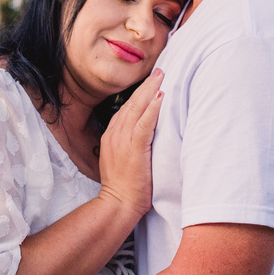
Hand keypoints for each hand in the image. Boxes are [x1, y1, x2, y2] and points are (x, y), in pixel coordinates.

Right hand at [97, 69, 163, 218]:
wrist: (118, 204)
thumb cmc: (124, 187)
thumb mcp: (121, 160)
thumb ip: (129, 144)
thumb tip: (144, 135)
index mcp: (111, 136)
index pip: (125, 109)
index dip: (139, 94)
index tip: (150, 82)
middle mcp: (114, 135)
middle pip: (131, 103)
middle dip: (146, 85)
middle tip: (158, 70)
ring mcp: (122, 141)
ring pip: (137, 109)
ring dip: (150, 90)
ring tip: (161, 76)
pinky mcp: (133, 149)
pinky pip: (144, 124)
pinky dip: (152, 109)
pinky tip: (161, 97)